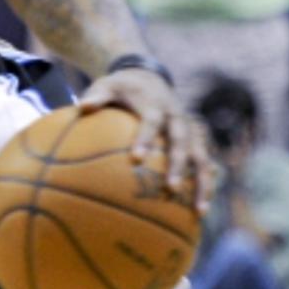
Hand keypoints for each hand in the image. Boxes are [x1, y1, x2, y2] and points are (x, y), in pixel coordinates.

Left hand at [80, 68, 216, 212]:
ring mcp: (190, 130)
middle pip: (182, 141)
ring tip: (199, 210)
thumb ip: (97, 96)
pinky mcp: (196, 141)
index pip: (152, 121)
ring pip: (202, 156)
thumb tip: (83, 107)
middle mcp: (177, 118)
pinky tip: (199, 211)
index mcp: (155, 104)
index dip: (146, 138)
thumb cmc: (122, 87)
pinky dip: (205, 185)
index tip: (136, 159)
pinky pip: (205, 164)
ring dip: (203, 182)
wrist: (150, 77)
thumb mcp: (107, 85)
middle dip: (179, 164)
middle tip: (170, 188)